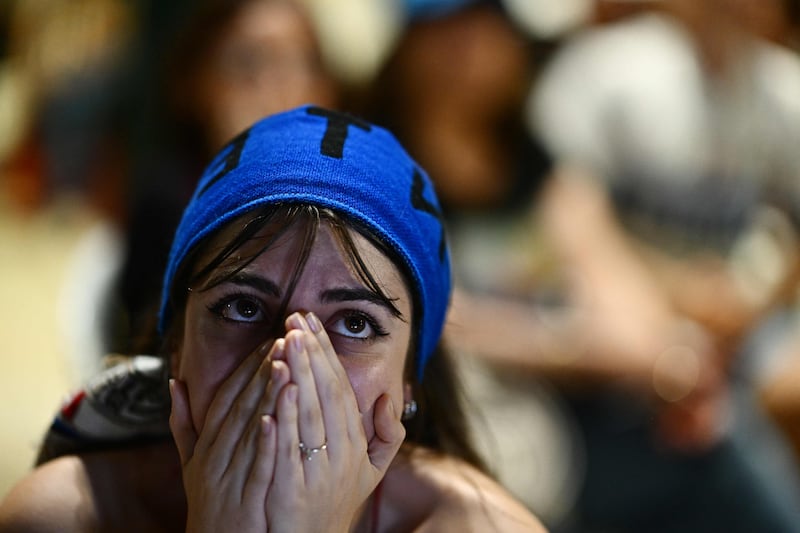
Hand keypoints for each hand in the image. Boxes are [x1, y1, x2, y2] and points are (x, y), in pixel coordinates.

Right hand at [169, 338, 290, 532]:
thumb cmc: (209, 505)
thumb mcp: (190, 464)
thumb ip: (183, 424)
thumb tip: (174, 382)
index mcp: (206, 446)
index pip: (227, 397)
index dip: (248, 367)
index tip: (270, 341)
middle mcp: (214, 457)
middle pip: (239, 406)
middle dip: (262, 371)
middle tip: (284, 339)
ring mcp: (228, 479)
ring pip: (248, 430)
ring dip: (266, 396)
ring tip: (285, 364)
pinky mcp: (244, 501)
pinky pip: (255, 467)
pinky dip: (263, 442)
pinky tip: (276, 417)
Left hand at [265, 312, 404, 532]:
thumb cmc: (336, 504)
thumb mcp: (371, 472)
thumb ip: (388, 437)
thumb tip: (391, 400)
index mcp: (356, 445)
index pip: (341, 389)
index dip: (326, 354)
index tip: (311, 324)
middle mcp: (343, 456)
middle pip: (327, 395)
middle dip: (311, 353)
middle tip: (296, 318)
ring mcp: (320, 474)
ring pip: (310, 415)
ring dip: (299, 374)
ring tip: (286, 340)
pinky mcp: (295, 493)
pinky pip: (289, 449)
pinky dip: (283, 418)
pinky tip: (275, 389)